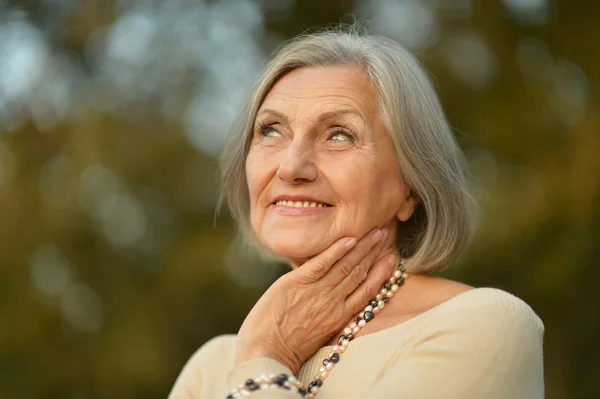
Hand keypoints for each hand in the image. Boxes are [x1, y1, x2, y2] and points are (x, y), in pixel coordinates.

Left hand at [234, 228, 398, 372]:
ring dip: (362, 246)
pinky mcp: (296, 283)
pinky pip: (321, 263)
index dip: (382, 273)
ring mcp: (316, 292)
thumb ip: (329, 316)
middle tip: (384, 234)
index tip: (393, 258)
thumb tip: (335, 300)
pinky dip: (336, 251)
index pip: (367, 291)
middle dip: (373, 252)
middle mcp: (333, 303)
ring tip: (374, 232)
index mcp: (340, 318)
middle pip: (359, 273)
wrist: (264, 355)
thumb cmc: (286, 348)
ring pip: (345, 265)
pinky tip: (349, 239)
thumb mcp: (317, 336)